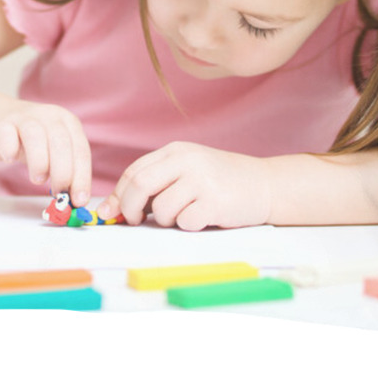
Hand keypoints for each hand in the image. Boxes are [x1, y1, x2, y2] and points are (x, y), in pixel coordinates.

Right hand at [0, 99, 91, 204]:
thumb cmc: (31, 142)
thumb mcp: (53, 153)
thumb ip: (66, 171)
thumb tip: (75, 201)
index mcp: (68, 123)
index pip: (81, 151)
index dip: (82, 178)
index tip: (79, 200)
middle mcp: (49, 116)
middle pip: (61, 143)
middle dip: (63, 173)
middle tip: (58, 193)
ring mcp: (24, 118)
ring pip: (35, 136)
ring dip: (39, 162)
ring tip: (38, 179)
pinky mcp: (1, 124)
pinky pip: (6, 134)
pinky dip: (9, 149)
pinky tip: (10, 160)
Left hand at [96, 142, 272, 230]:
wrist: (265, 184)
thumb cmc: (220, 181)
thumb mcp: (187, 170)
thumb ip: (155, 182)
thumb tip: (112, 209)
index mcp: (175, 150)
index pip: (134, 172)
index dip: (118, 195)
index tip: (113, 213)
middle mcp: (187, 161)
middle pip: (140, 185)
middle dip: (130, 209)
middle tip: (135, 221)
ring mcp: (202, 180)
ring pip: (162, 209)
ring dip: (165, 221)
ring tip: (183, 215)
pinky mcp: (215, 202)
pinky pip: (185, 222)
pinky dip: (187, 226)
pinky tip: (203, 218)